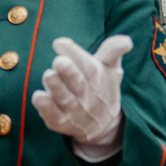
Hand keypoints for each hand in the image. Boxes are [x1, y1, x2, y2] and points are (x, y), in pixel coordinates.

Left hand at [31, 34, 131, 163]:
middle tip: (59, 61)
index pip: (87, 65)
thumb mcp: (110, 67)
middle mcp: (86, 94)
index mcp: (97, 76)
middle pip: (78, 83)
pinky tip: (38, 97)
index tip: (60, 43)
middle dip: (69, 72)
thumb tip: (126, 42)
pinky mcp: (61, 122)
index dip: (74, 53)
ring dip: (56, 89)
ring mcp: (73, 110)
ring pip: (65, 100)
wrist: (103, 124)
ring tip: (49, 76)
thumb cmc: (102, 86)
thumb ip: (113, 51)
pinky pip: (54, 117)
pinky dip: (46, 109)